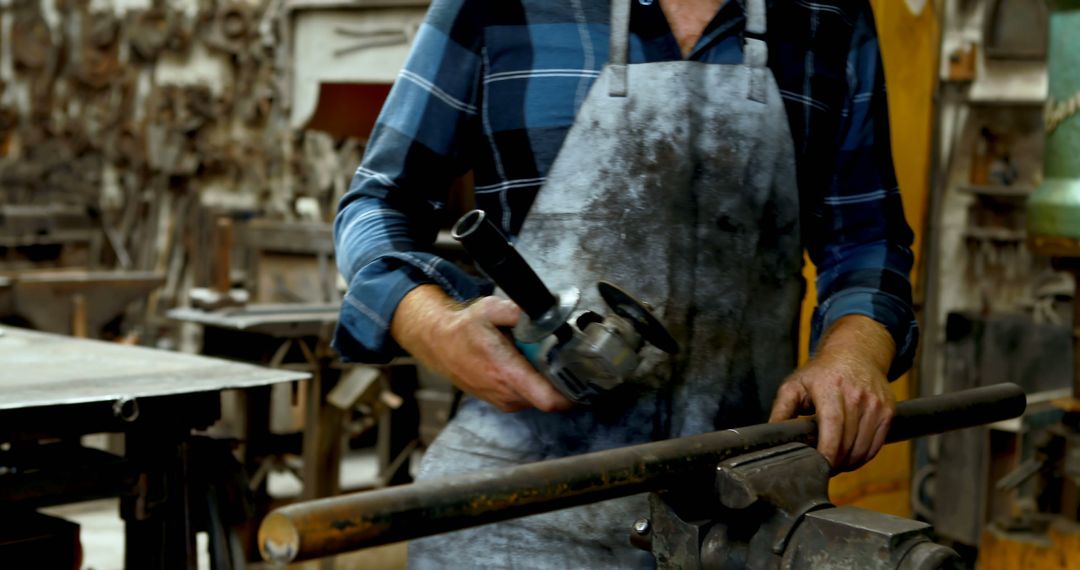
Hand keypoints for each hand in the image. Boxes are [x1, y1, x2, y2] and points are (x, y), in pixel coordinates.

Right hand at [391, 285, 573, 412]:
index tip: (583, 382)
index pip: (548, 399)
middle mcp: (505, 392)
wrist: (439, 343)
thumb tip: (546, 311)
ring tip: (538, 359)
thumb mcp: (492, 309)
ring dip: (544, 382)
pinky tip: (525, 365)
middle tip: (562, 359)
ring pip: (538, 398)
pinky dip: (532, 384)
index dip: (571, 395)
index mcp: (507, 372)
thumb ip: (520, 311)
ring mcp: (502, 400)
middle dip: (560, 382)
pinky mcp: (500, 402)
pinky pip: (526, 397)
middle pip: (549, 398)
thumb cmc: (464, 328)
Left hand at [768, 315, 896, 470]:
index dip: (827, 452)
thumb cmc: (821, 373)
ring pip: (863, 448)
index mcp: (830, 387)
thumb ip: (781, 410)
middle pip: (848, 442)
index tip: (819, 467)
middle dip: (835, 462)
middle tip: (821, 467)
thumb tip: (772, 435)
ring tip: (834, 462)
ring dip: (849, 463)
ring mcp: (875, 404)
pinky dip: (863, 456)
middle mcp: (856, 395)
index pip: (833, 426)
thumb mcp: (795, 385)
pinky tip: (850, 455)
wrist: (856, 353)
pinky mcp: (888, 411)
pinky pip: (877, 445)